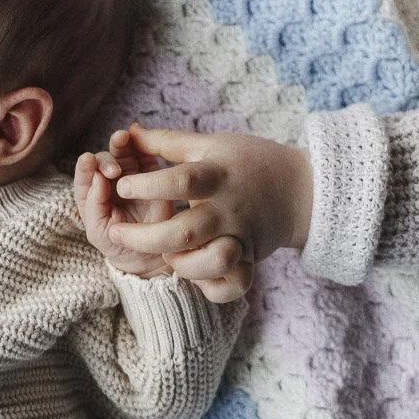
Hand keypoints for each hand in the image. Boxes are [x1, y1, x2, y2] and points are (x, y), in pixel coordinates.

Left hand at [75, 146, 175, 277]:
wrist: (148, 256)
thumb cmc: (118, 244)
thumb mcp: (98, 231)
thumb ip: (93, 205)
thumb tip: (98, 178)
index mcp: (91, 193)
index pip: (85, 175)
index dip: (85, 167)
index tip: (87, 161)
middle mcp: (109, 181)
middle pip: (103, 160)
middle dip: (106, 161)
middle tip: (114, 172)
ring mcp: (131, 175)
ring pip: (123, 152)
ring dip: (121, 143)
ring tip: (122, 138)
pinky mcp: (152, 174)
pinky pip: (147, 156)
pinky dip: (143, 145)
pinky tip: (139, 137)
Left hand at [107, 124, 312, 302]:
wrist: (301, 189)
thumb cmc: (249, 161)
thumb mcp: (212, 144)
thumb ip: (168, 142)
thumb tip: (128, 131)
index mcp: (218, 176)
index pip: (180, 181)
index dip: (147, 185)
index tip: (122, 186)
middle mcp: (230, 209)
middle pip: (186, 231)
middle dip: (145, 238)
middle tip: (117, 233)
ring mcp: (243, 237)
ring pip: (211, 262)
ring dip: (181, 264)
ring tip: (165, 254)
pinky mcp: (251, 259)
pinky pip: (234, 285)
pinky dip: (213, 288)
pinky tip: (194, 276)